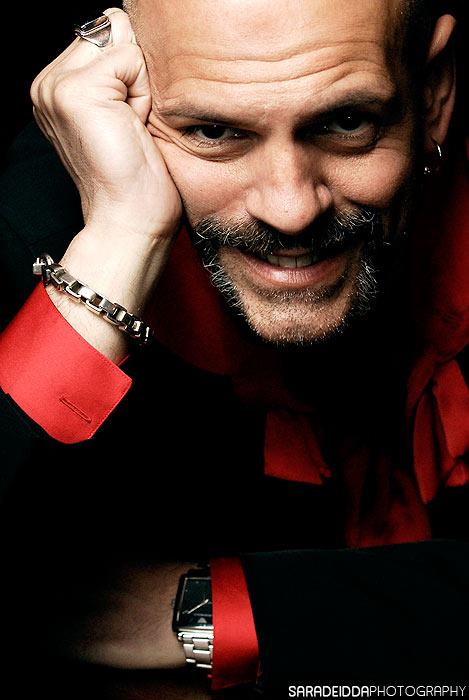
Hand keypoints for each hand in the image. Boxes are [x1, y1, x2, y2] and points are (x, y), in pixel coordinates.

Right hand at [31, 7, 181, 240]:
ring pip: (122, 38)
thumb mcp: (126, 113)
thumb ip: (119, 73)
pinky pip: (131, 58)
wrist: (130, 219)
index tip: (130, 121)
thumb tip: (138, 34)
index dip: (134, 72)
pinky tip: (132, 126)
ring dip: (140, 82)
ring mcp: (56, 85)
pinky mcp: (75, 90)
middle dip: (136, 72)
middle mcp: (48, 83)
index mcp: (58, 88)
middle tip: (132, 123)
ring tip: (132, 125)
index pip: (106, 33)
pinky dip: (143, 93)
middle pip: (113, 27)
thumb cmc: (137, 178)